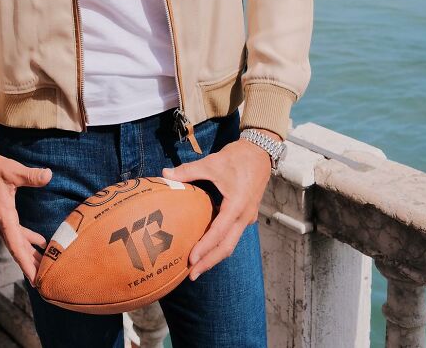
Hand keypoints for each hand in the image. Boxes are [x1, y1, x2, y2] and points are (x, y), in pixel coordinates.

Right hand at [0, 149, 51, 284]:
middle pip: (17, 248)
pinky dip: (25, 240)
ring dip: (29, 252)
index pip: (16, 246)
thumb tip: (48, 175)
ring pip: (15, 242)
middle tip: (47, 277)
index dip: (26, 264)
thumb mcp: (11, 170)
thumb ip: (31, 176)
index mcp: (2, 216)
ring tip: (45, 262)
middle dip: (31, 263)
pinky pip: (12, 233)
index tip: (35, 280)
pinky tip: (38, 241)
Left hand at [162, 134, 274, 279]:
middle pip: (227, 246)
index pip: (219, 232)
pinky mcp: (246, 215)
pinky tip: (206, 246)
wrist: (260, 152)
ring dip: (214, 255)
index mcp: (238, 205)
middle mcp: (245, 216)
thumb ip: (188, 171)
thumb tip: (164, 174)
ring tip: (197, 266)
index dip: (205, 247)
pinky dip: (220, 243)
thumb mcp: (212, 163)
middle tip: (192, 274)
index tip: (191, 259)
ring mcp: (248, 217)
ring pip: (231, 242)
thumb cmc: (237, 158)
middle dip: (209, 262)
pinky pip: (233, 234)